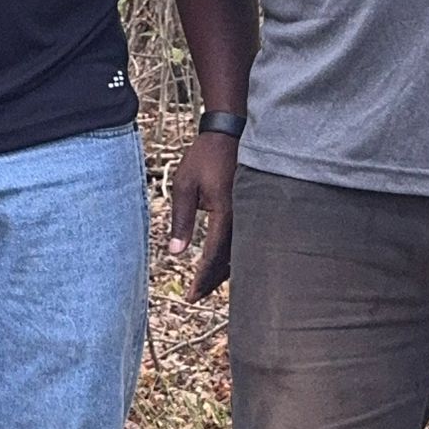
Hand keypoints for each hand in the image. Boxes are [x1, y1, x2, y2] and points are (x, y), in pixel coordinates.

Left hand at [167, 130, 236, 299]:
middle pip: (230, 261)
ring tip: (206, 285)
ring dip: (224, 272)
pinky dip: (234, 256)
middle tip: (196, 296)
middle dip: (213, 281)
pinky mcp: (252, 209)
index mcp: (226, 212)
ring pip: (241, 253)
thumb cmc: (204, 156)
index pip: (214, 255)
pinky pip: (246, 240)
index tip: (191, 296)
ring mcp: (251, 213)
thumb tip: (176, 252)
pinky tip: (223, 263)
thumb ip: (181, 219)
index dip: (203, 278)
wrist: (229, 132)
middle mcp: (243, 217)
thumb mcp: (185, 184)